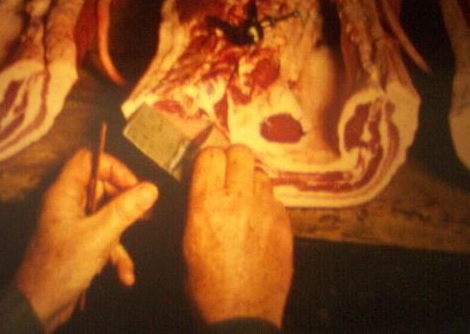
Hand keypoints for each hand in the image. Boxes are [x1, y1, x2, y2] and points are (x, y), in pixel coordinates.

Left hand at [14, 149, 157, 331]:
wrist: (37, 307)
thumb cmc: (57, 269)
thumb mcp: (99, 236)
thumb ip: (126, 210)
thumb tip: (149, 190)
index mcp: (64, 194)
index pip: (89, 160)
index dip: (113, 168)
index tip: (133, 185)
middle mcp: (67, 205)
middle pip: (101, 187)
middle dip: (124, 201)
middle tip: (143, 211)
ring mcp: (73, 225)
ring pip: (105, 215)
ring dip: (121, 233)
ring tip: (131, 247)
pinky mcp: (78, 244)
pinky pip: (103, 238)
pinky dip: (115, 254)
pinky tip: (124, 274)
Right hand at [183, 145, 292, 326]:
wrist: (241, 317)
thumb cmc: (207, 288)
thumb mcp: (185, 245)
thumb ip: (194, 208)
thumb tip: (200, 187)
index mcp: (207, 206)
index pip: (210, 154)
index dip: (207, 159)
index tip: (206, 167)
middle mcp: (239, 201)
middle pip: (240, 153)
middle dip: (230, 159)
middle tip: (225, 174)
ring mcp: (265, 211)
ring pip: (259, 174)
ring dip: (249, 181)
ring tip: (242, 200)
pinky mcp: (284, 224)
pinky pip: (274, 198)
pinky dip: (264, 202)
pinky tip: (256, 221)